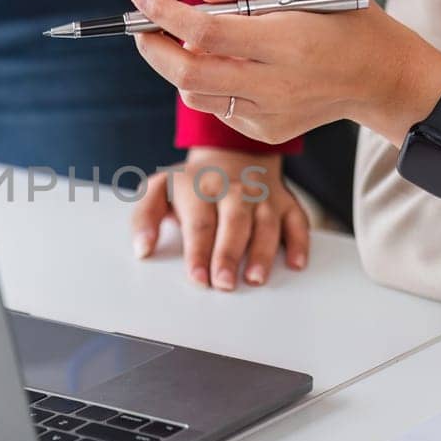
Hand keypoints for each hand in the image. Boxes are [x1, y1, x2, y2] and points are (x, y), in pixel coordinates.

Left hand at [129, 0, 440, 144]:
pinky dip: (211, 83)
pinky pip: (217, 107)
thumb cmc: (343, 20)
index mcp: (287, 42)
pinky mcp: (266, 132)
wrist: (380, 77)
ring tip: (200, 41)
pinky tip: (236, 66)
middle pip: (188, 73)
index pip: (207, 32)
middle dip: (153, 48)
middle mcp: (275, 85)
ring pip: (195, 94)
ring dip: (181, 65)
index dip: (165, 14)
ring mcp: (269, 115)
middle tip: (142, 27)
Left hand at [131, 149, 309, 290]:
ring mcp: (263, 197)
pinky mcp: (286, 203)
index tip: (197, 278)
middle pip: (234, 223)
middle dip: (229, 254)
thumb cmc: (192, 185)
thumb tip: (142, 249)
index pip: (200, 223)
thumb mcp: (159, 191)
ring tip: (256, 278)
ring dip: (263, 252)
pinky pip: (297, 221)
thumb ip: (144, 218)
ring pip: (266, 224)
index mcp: (201, 189)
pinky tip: (296, 263)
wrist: (230, 156)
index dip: (198, 252)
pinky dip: (299, 242)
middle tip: (225, 284)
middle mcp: (235, 191)